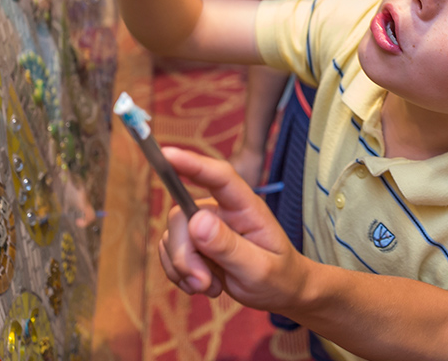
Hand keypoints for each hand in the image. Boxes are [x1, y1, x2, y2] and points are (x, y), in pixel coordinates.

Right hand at [158, 147, 306, 310]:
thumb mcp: (259, 268)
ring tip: (212, 286)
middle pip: (181, 216)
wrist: (280, 293)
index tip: (168, 154)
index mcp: (246, 206)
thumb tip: (197, 221)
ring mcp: (205, 225)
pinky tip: (203, 285)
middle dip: (184, 255)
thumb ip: (229, 246)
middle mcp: (222, 210)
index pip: (219, 177)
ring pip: (171, 237)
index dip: (192, 163)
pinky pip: (168, 253)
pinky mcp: (193, 242)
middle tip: (204, 283)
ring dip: (183, 269)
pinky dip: (179, 274)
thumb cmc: (278, 276)